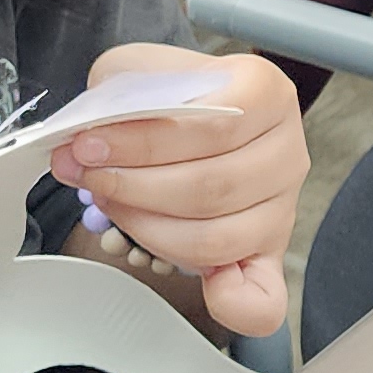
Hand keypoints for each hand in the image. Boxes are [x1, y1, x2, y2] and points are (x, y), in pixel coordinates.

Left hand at [45, 44, 305, 339]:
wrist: (197, 108)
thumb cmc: (175, 95)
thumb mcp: (142, 68)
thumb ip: (117, 94)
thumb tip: (88, 138)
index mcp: (266, 93)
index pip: (212, 126)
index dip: (143, 142)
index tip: (89, 146)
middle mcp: (286, 152)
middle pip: (212, 186)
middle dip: (133, 187)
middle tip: (87, 176)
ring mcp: (281, 207)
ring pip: (216, 238)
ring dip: (147, 229)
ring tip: (109, 204)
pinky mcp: (268, 251)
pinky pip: (263, 294)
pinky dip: (234, 303)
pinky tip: (204, 288)